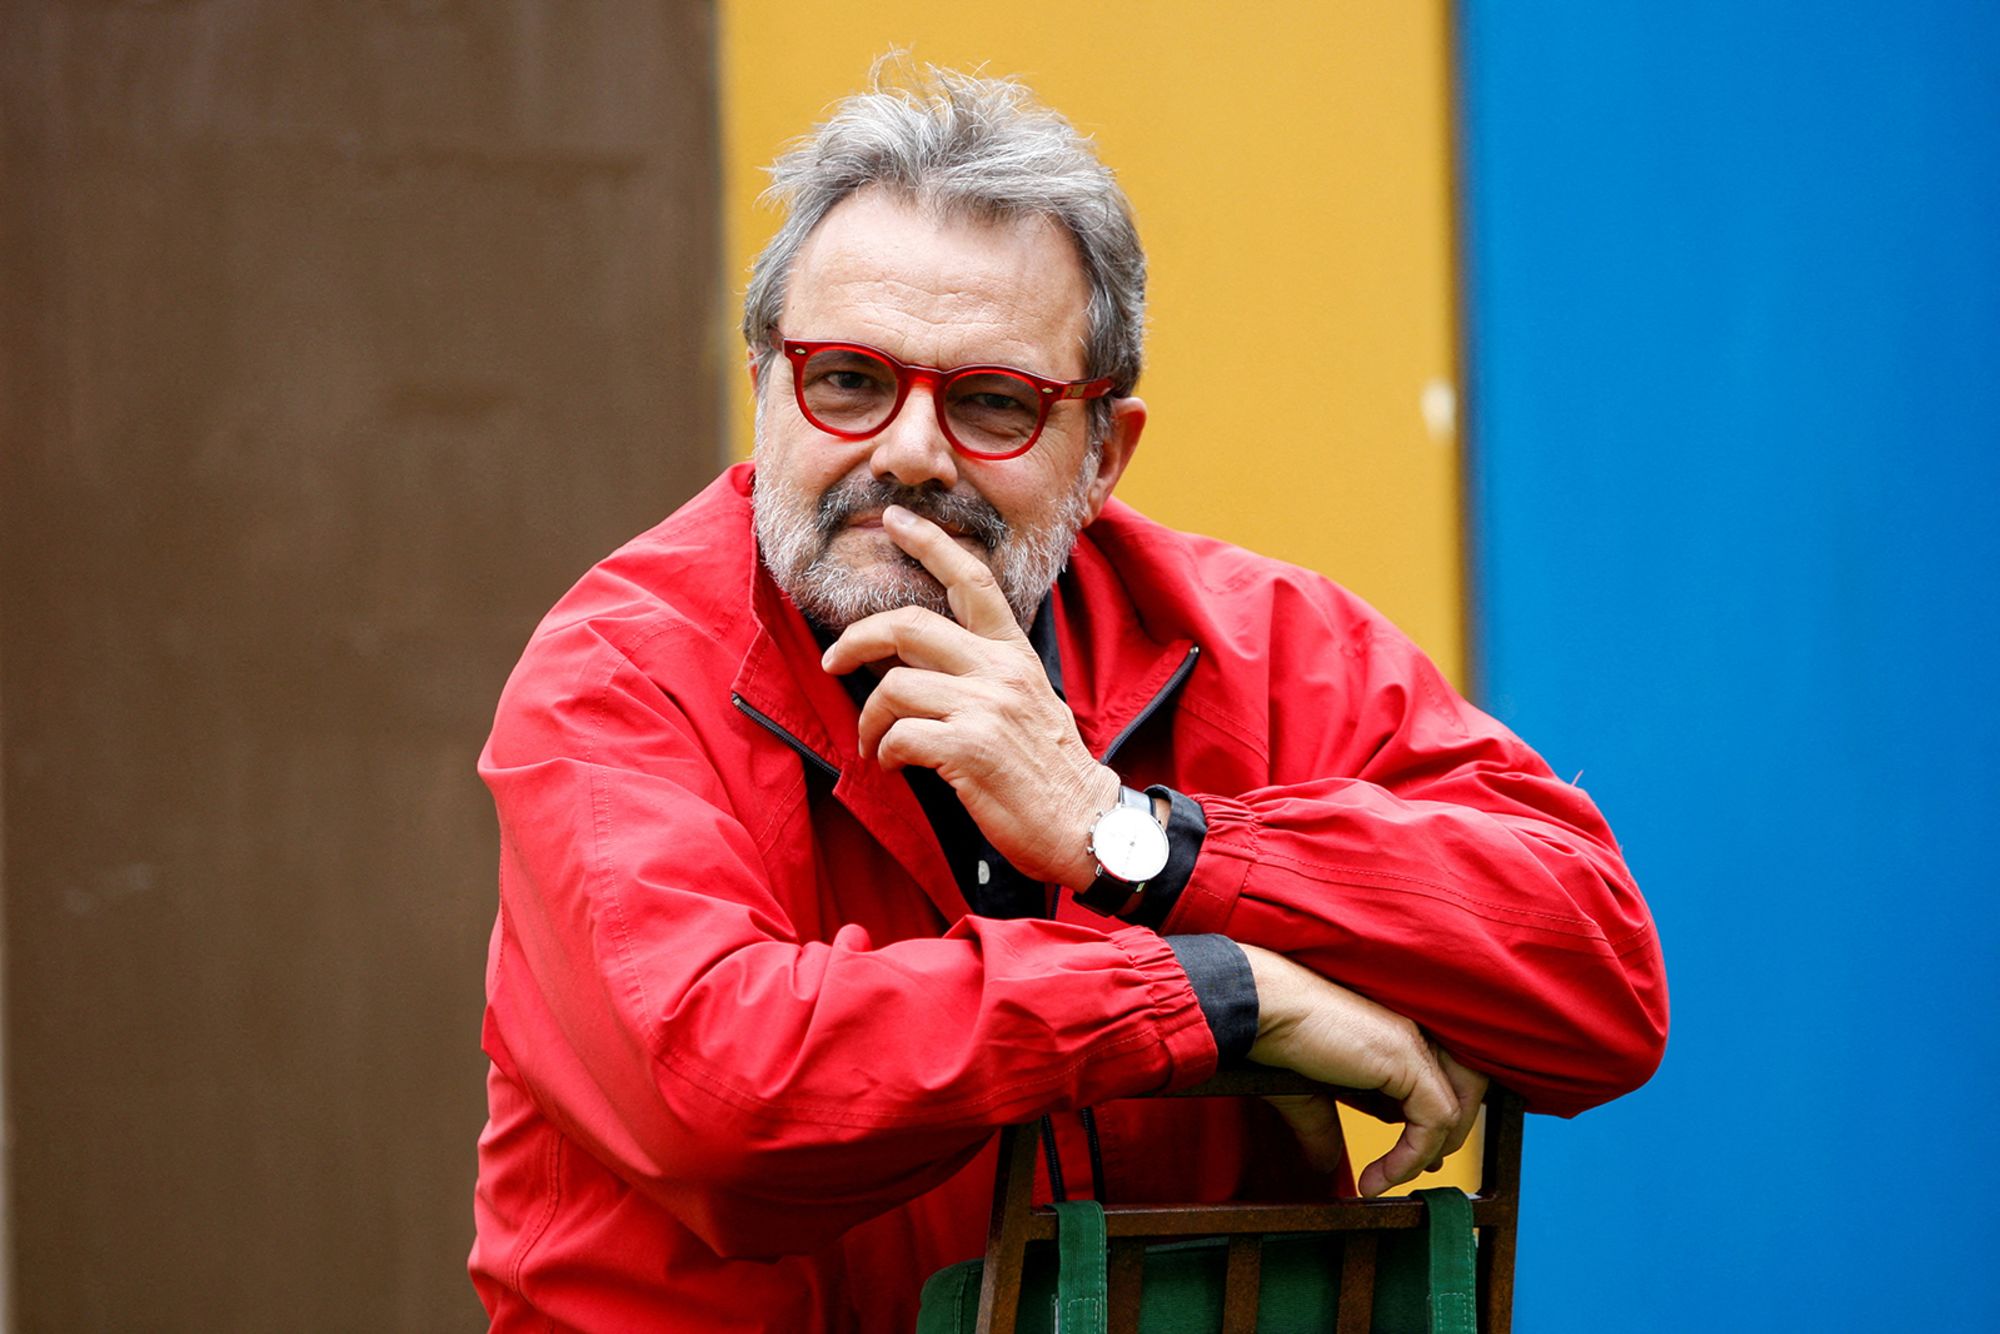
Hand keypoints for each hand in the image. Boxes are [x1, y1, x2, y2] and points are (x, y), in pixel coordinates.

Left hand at [820, 505, 1117, 886]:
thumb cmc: (1049, 770)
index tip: (896, 520)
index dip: (930, 543)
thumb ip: (980, 673)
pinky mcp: (969, 750)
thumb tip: (911, 660)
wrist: (1086, 824)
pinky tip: (891, 765)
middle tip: (834, 661)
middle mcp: (1000, 670)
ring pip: (894, 687)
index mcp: (1014, 653)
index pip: (972, 580)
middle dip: (856, 639)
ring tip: (872, 744)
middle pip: (909, 626)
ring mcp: (985, 708)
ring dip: (868, 720)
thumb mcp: (1026, 701)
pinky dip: (883, 752)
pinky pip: (899, 737)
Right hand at [1239, 944, 1486, 1195]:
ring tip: (1397, 1176)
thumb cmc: (1273, 1038)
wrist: (1257, 1011)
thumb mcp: (1306, 1094)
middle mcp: (1410, 1032)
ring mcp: (1412, 1041)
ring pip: (1459, 1105)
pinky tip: (1376, 1178)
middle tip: (1422, 1170)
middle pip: (1463, 1087)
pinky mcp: (1406, 1058)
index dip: (1429, 1124)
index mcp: (1391, 1034)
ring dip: (1434, 1149)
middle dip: (1446, 1135)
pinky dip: (1411, 1158)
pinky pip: (1434, 1121)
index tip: (1411, 1159)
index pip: (1434, 1082)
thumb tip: (1326, 1165)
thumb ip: (1324, 1127)